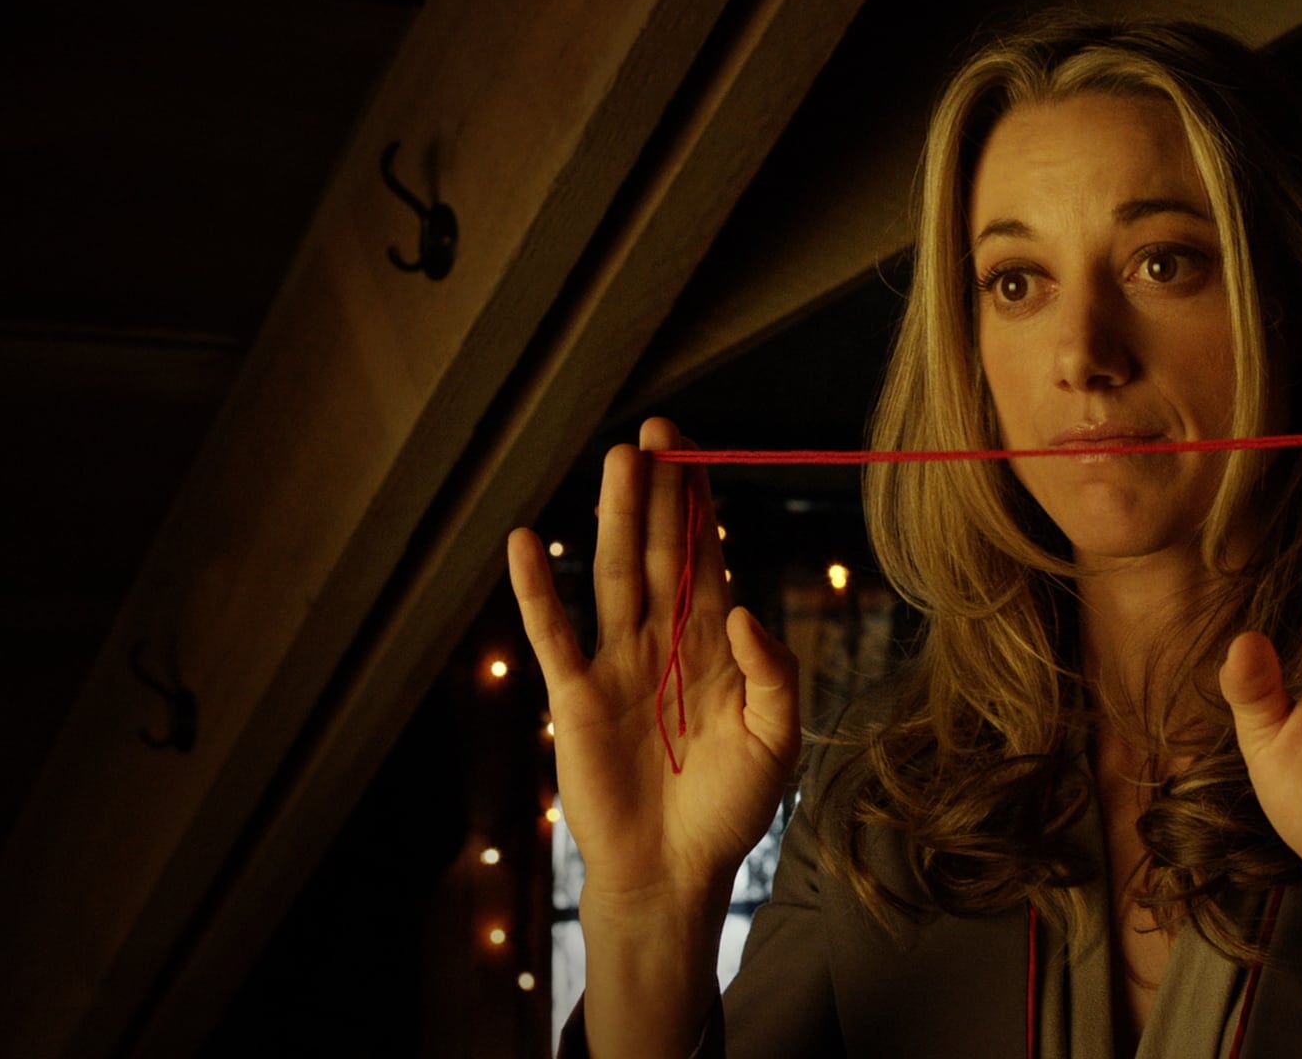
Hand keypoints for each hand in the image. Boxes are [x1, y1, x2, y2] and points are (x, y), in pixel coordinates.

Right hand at [508, 417, 799, 906]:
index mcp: (715, 647)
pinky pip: (554, 633)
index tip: (696, 453)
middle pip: (661, 551)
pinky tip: (525, 541)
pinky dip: (538, 589)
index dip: (702, 507)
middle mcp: (663, 642)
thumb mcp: (776, 741)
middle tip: (656, 430)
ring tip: (617, 461)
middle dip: (659, 492)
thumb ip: (773, 674)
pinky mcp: (575, 696)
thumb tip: (744, 609)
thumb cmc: (730, 809)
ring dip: (613, 519)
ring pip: (615, 575)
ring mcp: (616, 664)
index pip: (709, 559)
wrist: (673, 871)